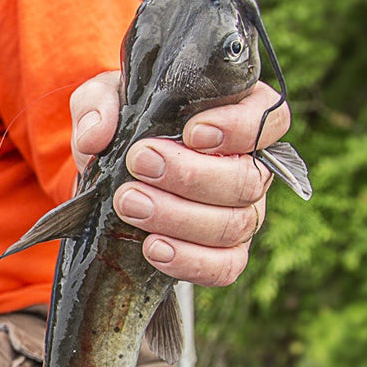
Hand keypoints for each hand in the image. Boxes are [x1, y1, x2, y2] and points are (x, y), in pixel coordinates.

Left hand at [71, 73, 290, 285]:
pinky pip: (225, 267)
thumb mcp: (102, 99)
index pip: (269, 118)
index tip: (192, 133)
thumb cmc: (122, 124)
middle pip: (248, 179)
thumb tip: (97, 135)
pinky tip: (152, 248)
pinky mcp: (223, 251)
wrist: (109, 173)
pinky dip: (190, 261)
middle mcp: (250, 166)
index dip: (238, 129)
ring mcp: (242, 212)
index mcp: (238, 117)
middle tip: (139, 164)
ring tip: (129, 204)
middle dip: (190, 176)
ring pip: (235, 224)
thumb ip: (98, 104)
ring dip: (178, 217)